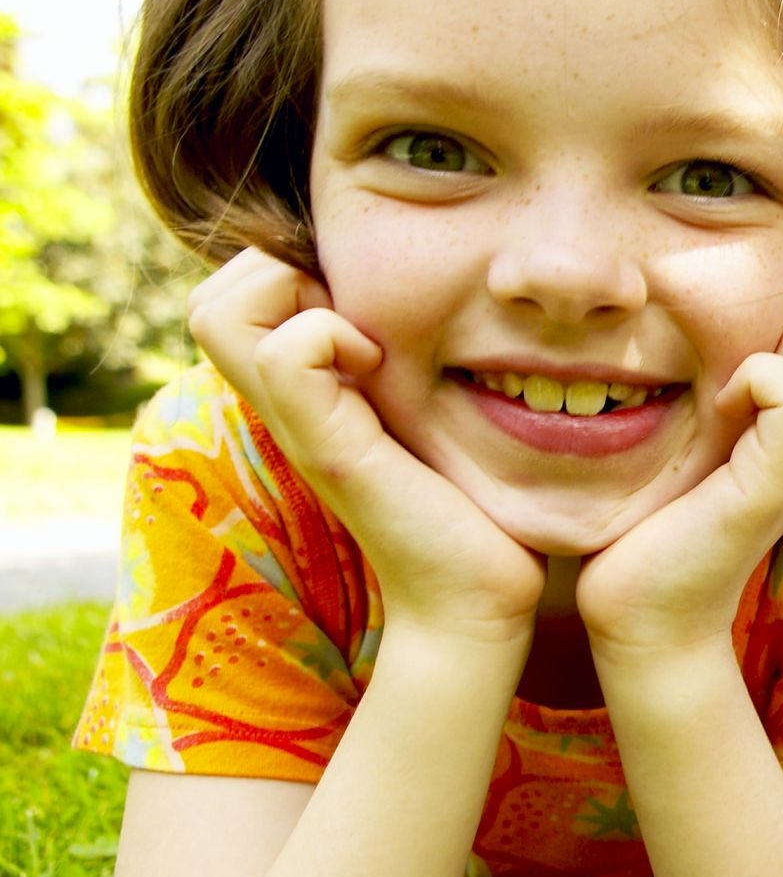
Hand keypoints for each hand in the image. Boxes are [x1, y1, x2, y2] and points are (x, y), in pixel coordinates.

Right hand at [189, 249, 545, 642]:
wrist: (477, 603)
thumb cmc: (473, 514)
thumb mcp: (433, 419)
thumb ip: (413, 372)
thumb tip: (452, 310)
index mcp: (308, 395)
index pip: (235, 296)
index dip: (291, 272)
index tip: (367, 310)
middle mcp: (288, 407)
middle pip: (212, 298)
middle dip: (280, 272)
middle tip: (358, 316)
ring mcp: (300, 427)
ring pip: (220, 311)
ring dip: (295, 295)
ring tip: (366, 342)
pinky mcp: (331, 448)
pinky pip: (285, 352)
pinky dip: (328, 334)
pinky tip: (382, 368)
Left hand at [578, 300, 782, 658]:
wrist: (645, 614)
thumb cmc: (662, 523)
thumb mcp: (708, 437)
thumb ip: (733, 391)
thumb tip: (708, 325)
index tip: (756, 359)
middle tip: (752, 368)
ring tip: (735, 391)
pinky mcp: (774, 483)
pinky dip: (755, 379)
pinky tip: (718, 413)